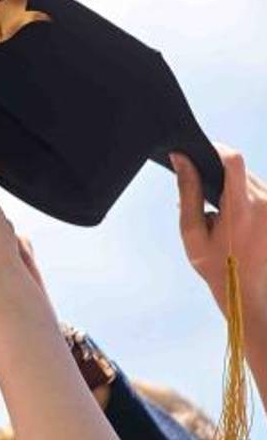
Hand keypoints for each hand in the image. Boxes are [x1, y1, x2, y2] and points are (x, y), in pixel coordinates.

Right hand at [172, 147, 266, 321]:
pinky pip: (261, 191)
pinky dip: (246, 197)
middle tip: (207, 198)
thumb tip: (182, 159)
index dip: (216, 149)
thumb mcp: (192, 231)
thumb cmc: (215, 265)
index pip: (233, 160)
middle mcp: (266, 203)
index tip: (201, 152)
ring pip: (252, 179)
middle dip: (220, 175)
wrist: (248, 291)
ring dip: (234, 187)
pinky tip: (237, 221)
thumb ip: (188, 192)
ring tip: (223, 216)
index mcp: (241, 208)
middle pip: (241, 169)